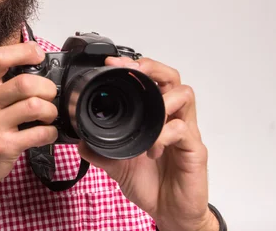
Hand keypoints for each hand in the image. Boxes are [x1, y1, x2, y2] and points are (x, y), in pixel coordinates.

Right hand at [0, 42, 58, 191]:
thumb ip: (3, 84)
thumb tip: (37, 68)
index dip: (24, 51)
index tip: (39, 55)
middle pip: (25, 83)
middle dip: (47, 88)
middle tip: (49, 95)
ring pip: (35, 106)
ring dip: (50, 110)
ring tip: (48, 115)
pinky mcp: (4, 145)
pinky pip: (39, 133)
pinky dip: (50, 132)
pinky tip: (46, 133)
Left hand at [77, 56, 217, 230]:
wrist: (171, 213)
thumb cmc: (152, 184)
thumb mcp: (119, 165)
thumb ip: (101, 151)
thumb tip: (80, 142)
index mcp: (156, 117)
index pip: (152, 80)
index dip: (136, 67)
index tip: (113, 63)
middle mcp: (174, 119)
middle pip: (172, 78)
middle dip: (152, 68)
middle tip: (133, 69)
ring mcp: (186, 132)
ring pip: (185, 96)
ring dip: (162, 99)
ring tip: (147, 114)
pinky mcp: (195, 150)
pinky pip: (183, 129)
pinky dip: (164, 133)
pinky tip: (152, 147)